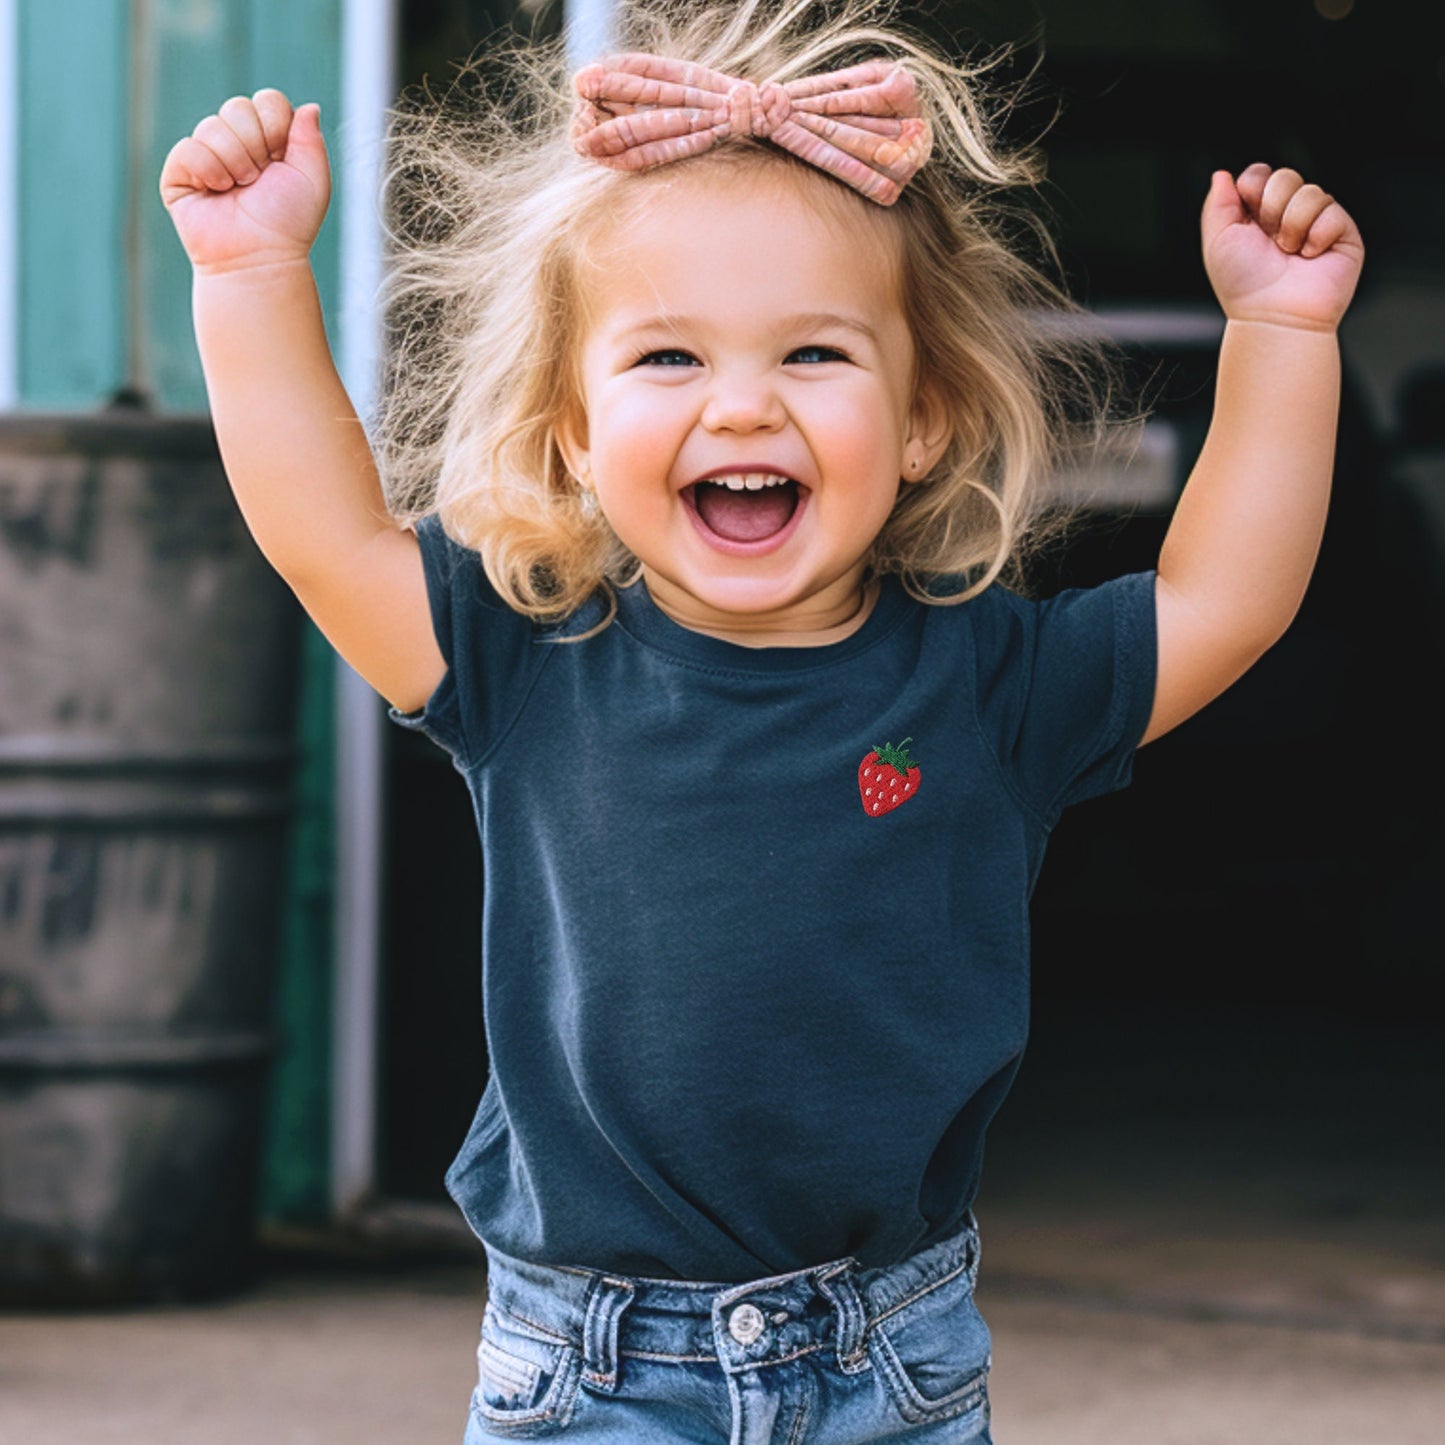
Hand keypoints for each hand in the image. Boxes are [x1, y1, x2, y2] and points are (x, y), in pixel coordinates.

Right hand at [159, 90, 330, 273]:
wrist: (260, 257)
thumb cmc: (289, 223)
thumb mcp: (313, 179)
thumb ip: (311, 139)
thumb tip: (309, 107)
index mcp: (269, 140)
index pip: (267, 101)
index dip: (276, 125)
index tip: (282, 157)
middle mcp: (237, 143)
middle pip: (238, 106)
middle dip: (255, 145)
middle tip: (258, 180)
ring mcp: (207, 155)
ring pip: (213, 126)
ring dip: (235, 163)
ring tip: (240, 190)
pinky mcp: (180, 171)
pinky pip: (189, 148)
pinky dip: (209, 171)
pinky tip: (216, 192)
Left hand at [1201, 164, 1363, 330]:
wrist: (1274, 314)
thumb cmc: (1244, 285)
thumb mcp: (1218, 240)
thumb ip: (1218, 203)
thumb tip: (1223, 175)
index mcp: (1256, 216)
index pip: (1260, 174)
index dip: (1253, 186)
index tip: (1247, 212)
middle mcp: (1286, 217)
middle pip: (1286, 175)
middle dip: (1272, 206)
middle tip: (1269, 239)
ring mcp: (1315, 223)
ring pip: (1310, 192)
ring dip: (1293, 225)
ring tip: (1289, 253)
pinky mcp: (1341, 233)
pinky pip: (1332, 211)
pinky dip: (1317, 235)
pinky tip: (1310, 256)